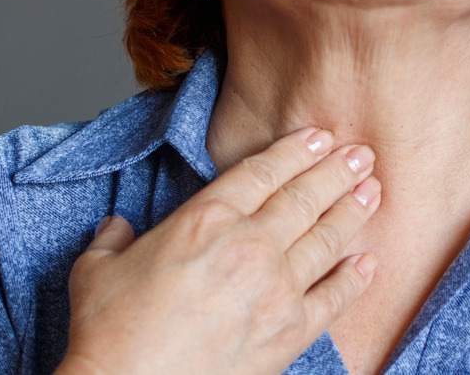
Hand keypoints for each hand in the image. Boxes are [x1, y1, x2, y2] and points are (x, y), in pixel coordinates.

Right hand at [56, 127, 381, 374]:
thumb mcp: (96, 271)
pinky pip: (334, 298)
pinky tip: (368, 262)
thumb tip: (115, 228)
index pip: (263, 172)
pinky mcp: (291, 332)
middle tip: (362, 154)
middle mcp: (250, 246)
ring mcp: (276, 289)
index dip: (295, 150)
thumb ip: (114, 241)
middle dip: (337, 171)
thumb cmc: (110, 333)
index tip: (320, 136)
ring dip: (352, 212)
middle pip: (305, 197)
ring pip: (327, 239)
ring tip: (373, 191)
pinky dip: (354, 279)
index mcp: (206, 220)